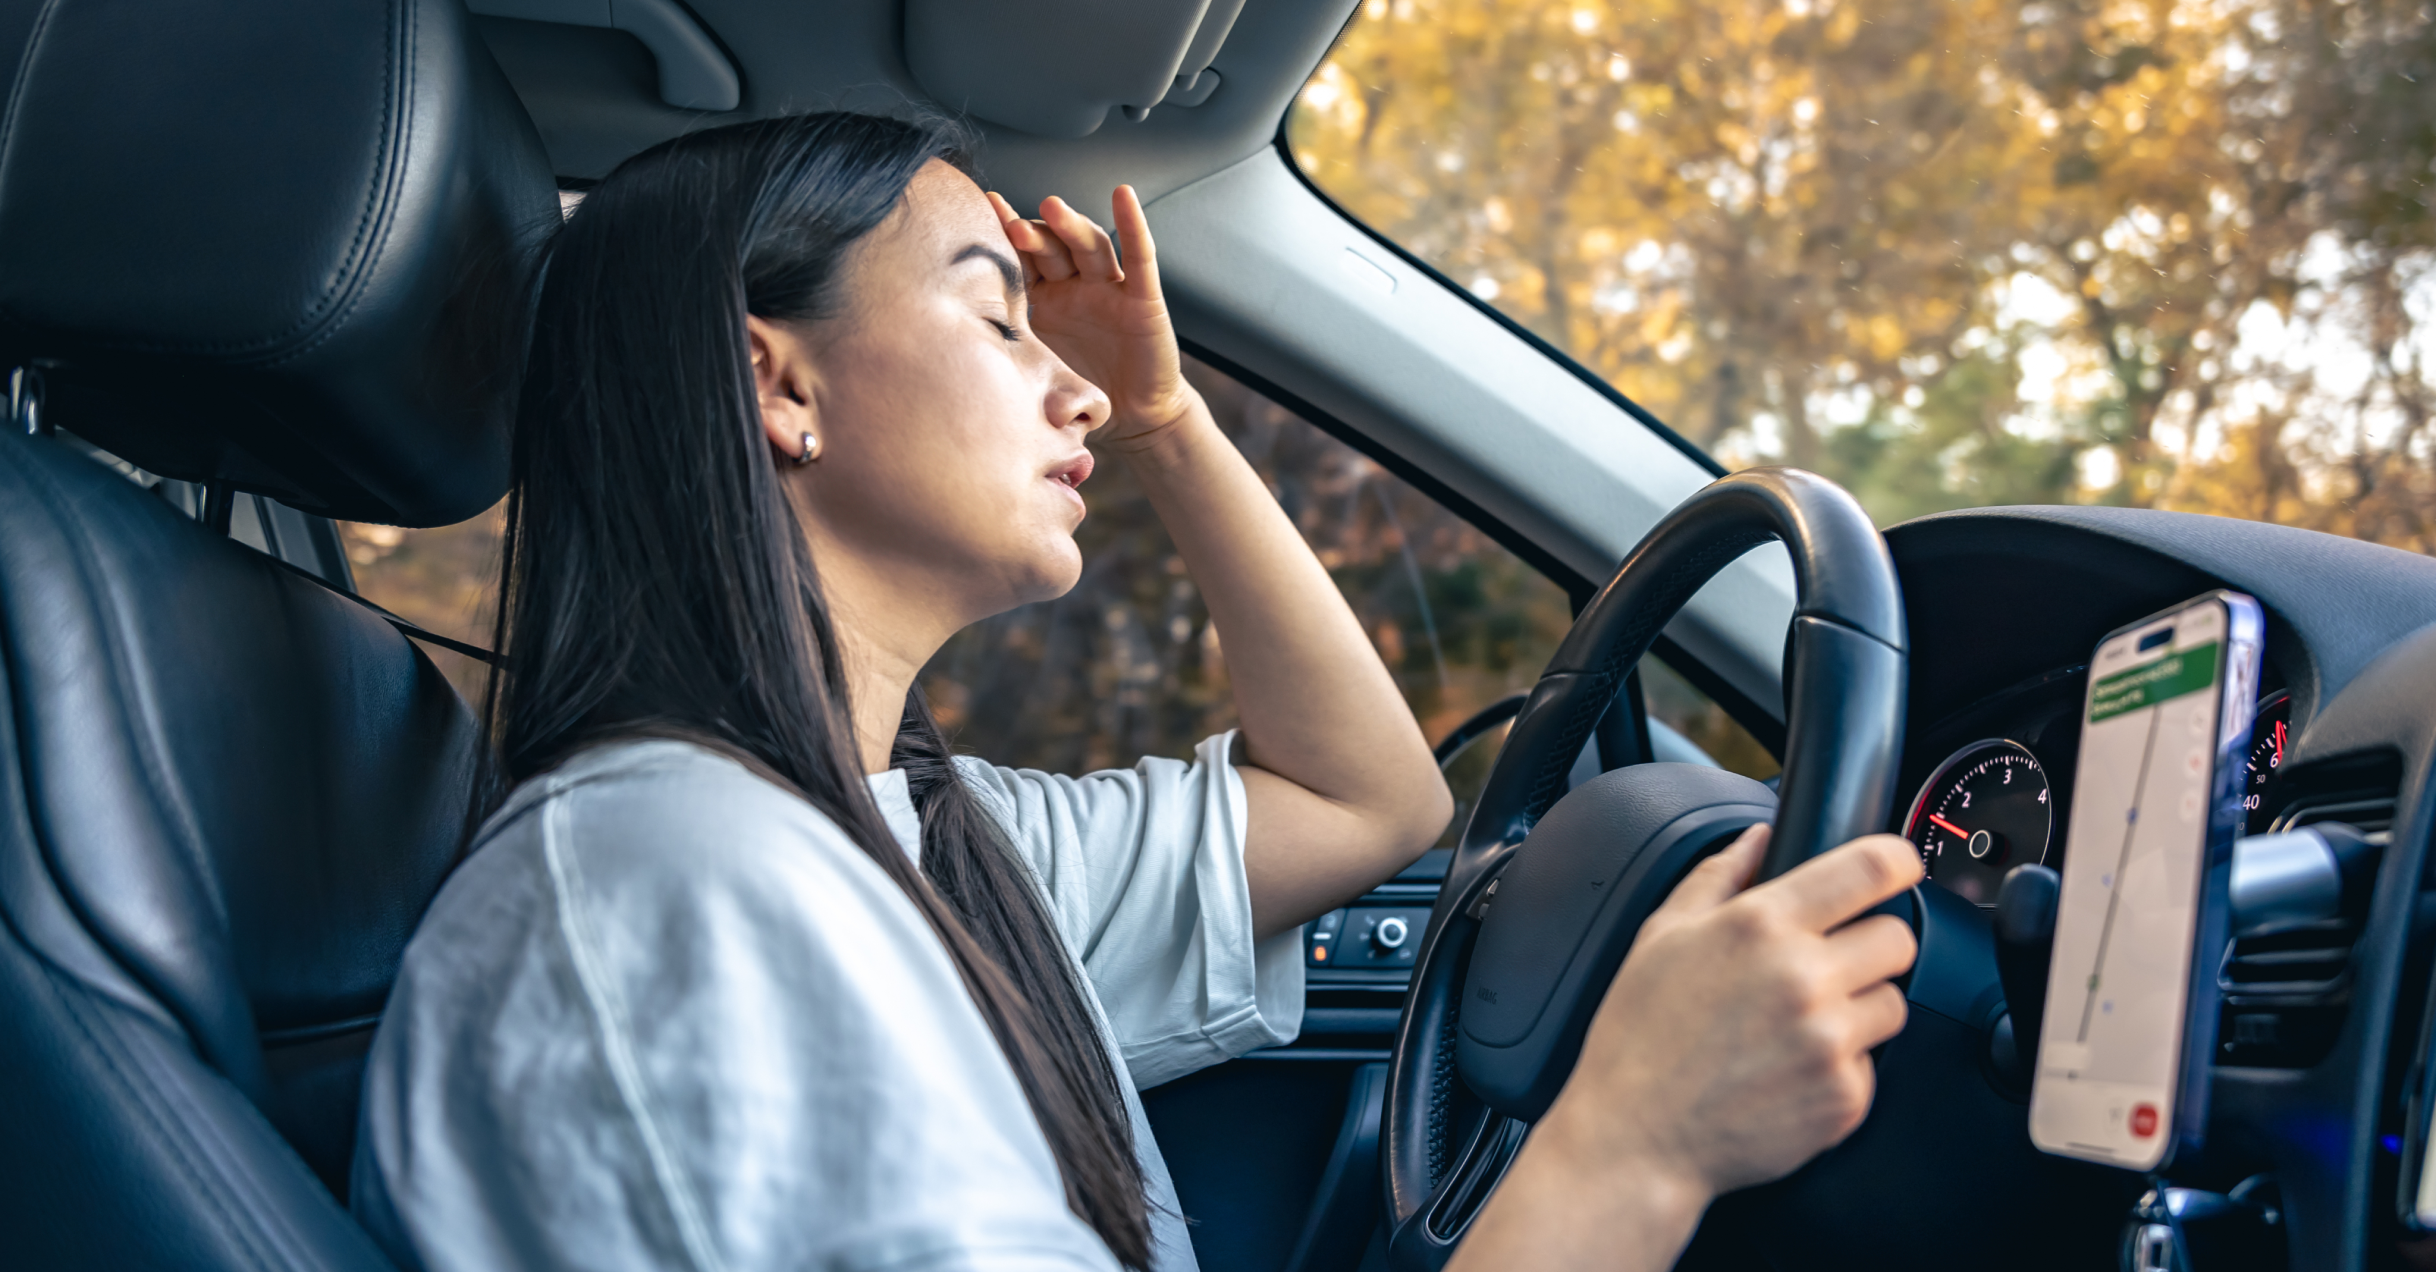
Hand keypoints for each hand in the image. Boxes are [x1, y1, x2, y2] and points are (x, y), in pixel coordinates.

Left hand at [988, 186, 1200, 448]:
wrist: (1134, 418)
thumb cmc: (1085, 390)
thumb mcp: (1040, 369)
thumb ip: (1011, 355)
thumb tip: (965, 352)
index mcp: (1047, 299)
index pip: (1024, 260)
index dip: (1004, 236)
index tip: (982, 210)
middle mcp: (1076, 287)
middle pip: (1053, 248)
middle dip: (1033, 234)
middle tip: (1011, 224)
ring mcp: (1109, 289)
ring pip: (1089, 247)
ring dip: (1070, 226)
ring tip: (1051, 208)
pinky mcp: (1144, 299)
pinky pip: (1139, 258)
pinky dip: (1133, 226)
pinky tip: (1123, 197)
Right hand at [1540, 825, 1922, 1199]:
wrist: (1635, 1138)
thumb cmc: (1639, 1038)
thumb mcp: (1661, 936)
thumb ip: (1718, 875)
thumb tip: (1761, 836)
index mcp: (1762, 926)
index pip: (1871, 868)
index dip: (1896, 860)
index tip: (1896, 867)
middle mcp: (1805, 978)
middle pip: (1898, 938)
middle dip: (1870, 943)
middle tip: (1826, 965)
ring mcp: (1830, 1042)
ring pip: (1893, 1003)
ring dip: (1859, 1008)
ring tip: (1799, 1026)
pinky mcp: (1845, 1098)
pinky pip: (1873, 1065)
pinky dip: (1842, 1066)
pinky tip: (1790, 1070)